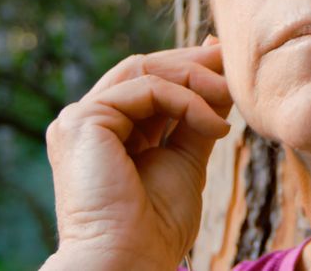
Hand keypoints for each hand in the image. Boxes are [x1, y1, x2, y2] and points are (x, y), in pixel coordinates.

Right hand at [43, 37, 231, 269]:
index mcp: (105, 131)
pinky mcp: (84, 120)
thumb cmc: (156, 226)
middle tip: (231, 60)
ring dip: (194, 78)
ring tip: (230, 93)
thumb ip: (197, 118)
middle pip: (143, 68)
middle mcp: (86, 121)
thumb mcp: (186, 159)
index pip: (146, 82)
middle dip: (192, 63)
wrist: (130, 260)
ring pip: (144, 71)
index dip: (187, 67)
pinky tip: (214, 126)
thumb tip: (220, 80)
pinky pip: (147, 89)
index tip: (225, 59)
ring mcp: (79, 119)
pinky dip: (187, 101)